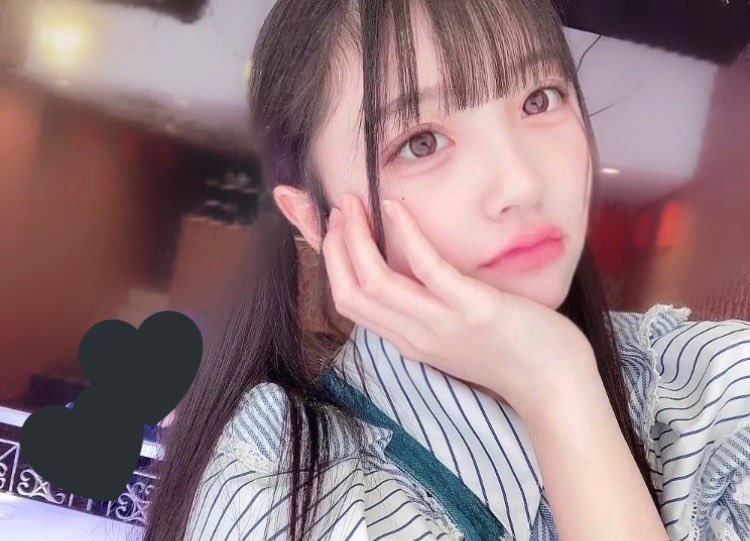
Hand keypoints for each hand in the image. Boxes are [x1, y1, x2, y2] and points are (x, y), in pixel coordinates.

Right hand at [321, 193, 597, 419]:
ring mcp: (441, 323)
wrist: (554, 385)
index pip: (350, 303)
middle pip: (351, 292)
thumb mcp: (455, 336)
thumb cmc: (512, 354)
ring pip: (374, 282)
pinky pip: (426, 268)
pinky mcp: (472, 309)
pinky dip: (404, 234)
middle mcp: (415, 335)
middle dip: (335, 246)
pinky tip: (394, 206)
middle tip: (339, 210)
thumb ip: (427, 312)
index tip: (336, 230)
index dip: (334, 263)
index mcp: (409, 341)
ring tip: (354, 204)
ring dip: (356, 238)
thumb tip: (411, 277)